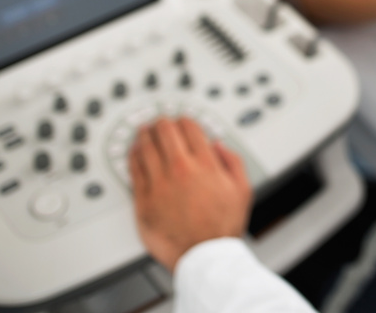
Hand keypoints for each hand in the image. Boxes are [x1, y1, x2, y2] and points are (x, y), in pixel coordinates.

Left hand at [129, 116, 251, 270]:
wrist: (203, 256)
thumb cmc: (222, 227)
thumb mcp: (243, 190)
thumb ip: (233, 161)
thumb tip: (218, 145)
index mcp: (205, 164)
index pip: (189, 127)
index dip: (184, 120)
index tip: (181, 120)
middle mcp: (181, 169)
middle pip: (165, 131)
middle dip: (162, 122)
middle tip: (160, 122)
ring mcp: (159, 183)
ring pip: (146, 146)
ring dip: (144, 134)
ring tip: (143, 131)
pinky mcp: (143, 199)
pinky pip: (133, 168)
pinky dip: (133, 155)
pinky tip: (134, 151)